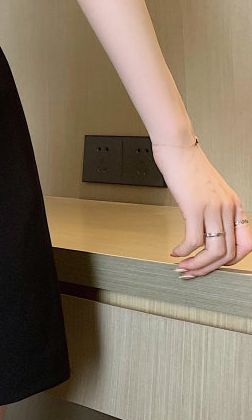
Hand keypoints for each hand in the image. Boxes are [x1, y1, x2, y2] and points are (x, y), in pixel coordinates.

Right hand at [151, 141, 251, 276]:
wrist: (178, 148)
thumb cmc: (188, 166)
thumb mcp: (208, 192)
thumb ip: (211, 210)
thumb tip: (203, 231)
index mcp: (234, 206)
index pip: (246, 245)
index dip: (229, 261)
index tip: (211, 265)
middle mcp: (228, 209)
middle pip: (229, 253)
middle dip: (208, 269)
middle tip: (192, 271)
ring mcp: (214, 209)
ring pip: (214, 251)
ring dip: (197, 265)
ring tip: (183, 266)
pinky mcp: (195, 208)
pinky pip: (194, 240)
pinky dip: (183, 251)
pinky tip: (175, 250)